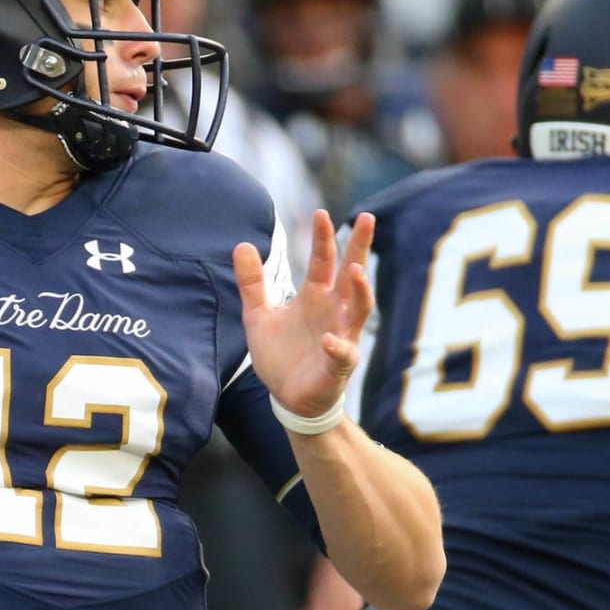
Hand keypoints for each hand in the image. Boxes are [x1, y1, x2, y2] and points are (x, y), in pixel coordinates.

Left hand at [234, 209, 374, 419]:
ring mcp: (341, 336)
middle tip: (368, 218)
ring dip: (361, 291)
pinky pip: (343, 354)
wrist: (287, 396)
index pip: (323, 261)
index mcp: (316, 296)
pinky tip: (329, 339)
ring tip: (356, 270)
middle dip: (360, 247)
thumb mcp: (258, 315)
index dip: (323, 238)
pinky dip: (337, 347)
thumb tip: (241, 244)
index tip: (321, 213)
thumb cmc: (280, 354)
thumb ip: (252, 283)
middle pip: (353, 274)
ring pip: (359, 310)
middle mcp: (334, 312)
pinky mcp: (338, 367)